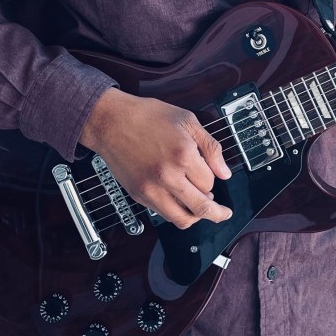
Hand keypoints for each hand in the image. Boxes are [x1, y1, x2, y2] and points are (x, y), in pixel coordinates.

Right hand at [79, 89, 232, 229]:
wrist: (110, 121)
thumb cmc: (147, 116)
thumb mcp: (187, 121)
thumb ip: (210, 147)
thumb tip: (224, 172)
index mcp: (183, 155)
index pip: (210, 182)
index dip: (214, 178)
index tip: (212, 174)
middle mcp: (168, 177)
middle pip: (201, 208)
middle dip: (217, 213)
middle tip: (224, 213)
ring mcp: (151, 189)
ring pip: (182, 219)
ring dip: (196, 217)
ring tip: (202, 210)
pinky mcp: (139, 195)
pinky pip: (163, 214)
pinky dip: (176, 213)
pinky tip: (180, 202)